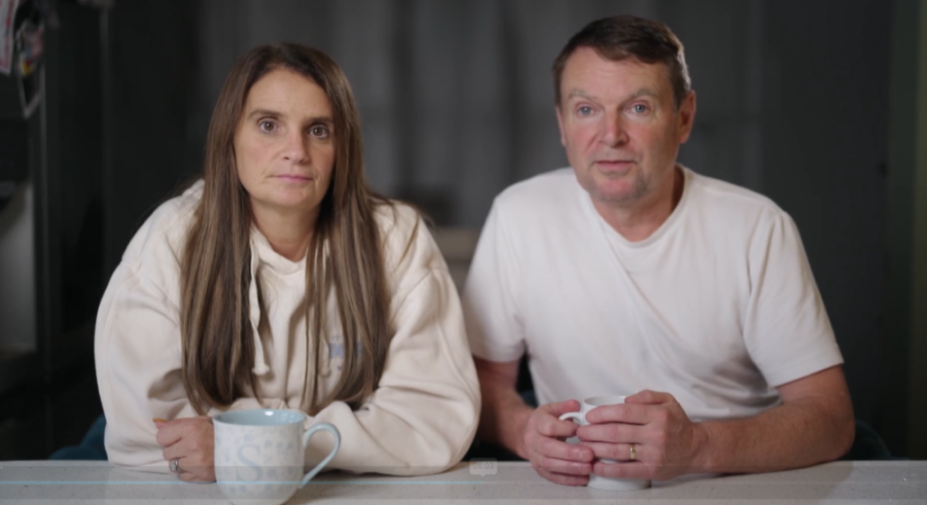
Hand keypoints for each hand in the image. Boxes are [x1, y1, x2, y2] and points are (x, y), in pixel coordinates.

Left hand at [154, 416, 215, 481]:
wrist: (239, 447)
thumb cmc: (217, 432)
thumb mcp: (199, 422)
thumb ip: (177, 423)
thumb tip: (157, 424)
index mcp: (191, 428)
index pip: (161, 436)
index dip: (169, 437)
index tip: (178, 437)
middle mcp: (192, 445)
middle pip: (166, 453)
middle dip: (175, 450)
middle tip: (189, 447)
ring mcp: (195, 462)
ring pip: (172, 465)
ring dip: (181, 462)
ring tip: (194, 456)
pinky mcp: (199, 475)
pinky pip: (181, 475)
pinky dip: (188, 471)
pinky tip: (198, 464)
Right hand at [521, 400, 594, 485]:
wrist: (528, 433)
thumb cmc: (544, 421)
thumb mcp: (553, 409)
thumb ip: (565, 407)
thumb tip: (576, 405)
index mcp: (537, 423)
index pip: (549, 427)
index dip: (565, 429)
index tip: (580, 430)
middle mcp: (533, 440)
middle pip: (548, 448)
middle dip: (570, 453)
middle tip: (589, 454)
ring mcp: (534, 456)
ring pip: (550, 465)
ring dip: (571, 468)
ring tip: (588, 467)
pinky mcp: (539, 469)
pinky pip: (552, 477)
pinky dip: (568, 480)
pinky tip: (583, 478)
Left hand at [577, 390, 707, 480]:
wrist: (695, 448)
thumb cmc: (677, 423)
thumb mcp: (667, 400)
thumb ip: (646, 396)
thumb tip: (625, 399)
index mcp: (657, 415)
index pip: (624, 412)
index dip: (602, 413)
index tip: (589, 416)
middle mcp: (655, 434)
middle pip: (615, 432)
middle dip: (592, 431)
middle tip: (579, 431)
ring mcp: (653, 454)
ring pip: (617, 451)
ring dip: (595, 448)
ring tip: (582, 446)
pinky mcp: (651, 470)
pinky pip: (625, 470)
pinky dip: (607, 469)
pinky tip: (595, 465)